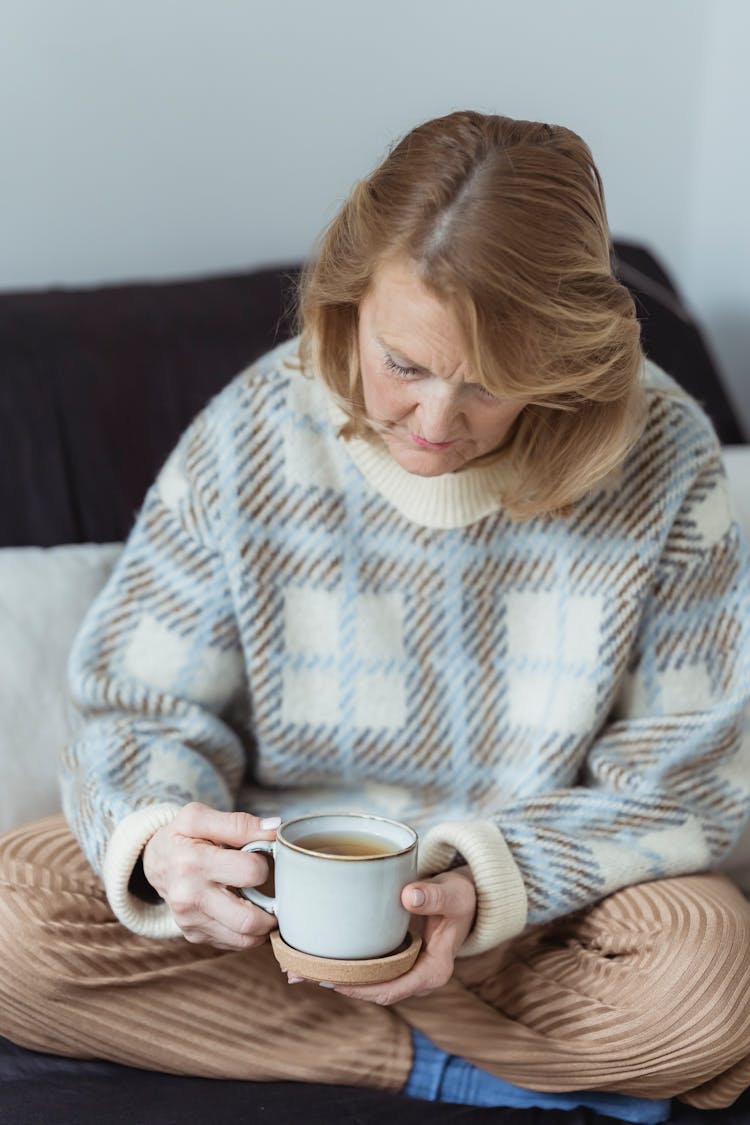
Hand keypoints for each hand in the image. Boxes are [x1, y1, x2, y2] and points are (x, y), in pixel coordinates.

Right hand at [142, 801, 280, 949]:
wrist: (154, 861)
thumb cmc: (181, 837)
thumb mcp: (199, 817)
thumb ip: (238, 823)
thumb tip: (273, 829)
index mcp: (193, 863)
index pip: (250, 873)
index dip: (263, 863)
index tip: (261, 858)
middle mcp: (189, 898)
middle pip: (249, 919)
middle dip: (272, 906)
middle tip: (273, 890)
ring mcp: (190, 921)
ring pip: (245, 938)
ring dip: (264, 924)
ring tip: (265, 904)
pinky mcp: (193, 935)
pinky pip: (234, 943)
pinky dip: (249, 931)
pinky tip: (245, 910)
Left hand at [288, 866, 476, 1004]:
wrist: (468, 895)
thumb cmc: (462, 896)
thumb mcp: (453, 894)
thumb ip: (434, 896)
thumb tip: (408, 897)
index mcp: (433, 971)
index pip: (392, 989)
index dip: (360, 988)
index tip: (332, 981)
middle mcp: (417, 976)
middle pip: (373, 990)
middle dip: (337, 984)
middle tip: (299, 973)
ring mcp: (406, 968)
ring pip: (367, 980)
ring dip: (335, 975)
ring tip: (296, 967)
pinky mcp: (396, 956)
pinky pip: (368, 966)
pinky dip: (345, 962)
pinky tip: (318, 953)